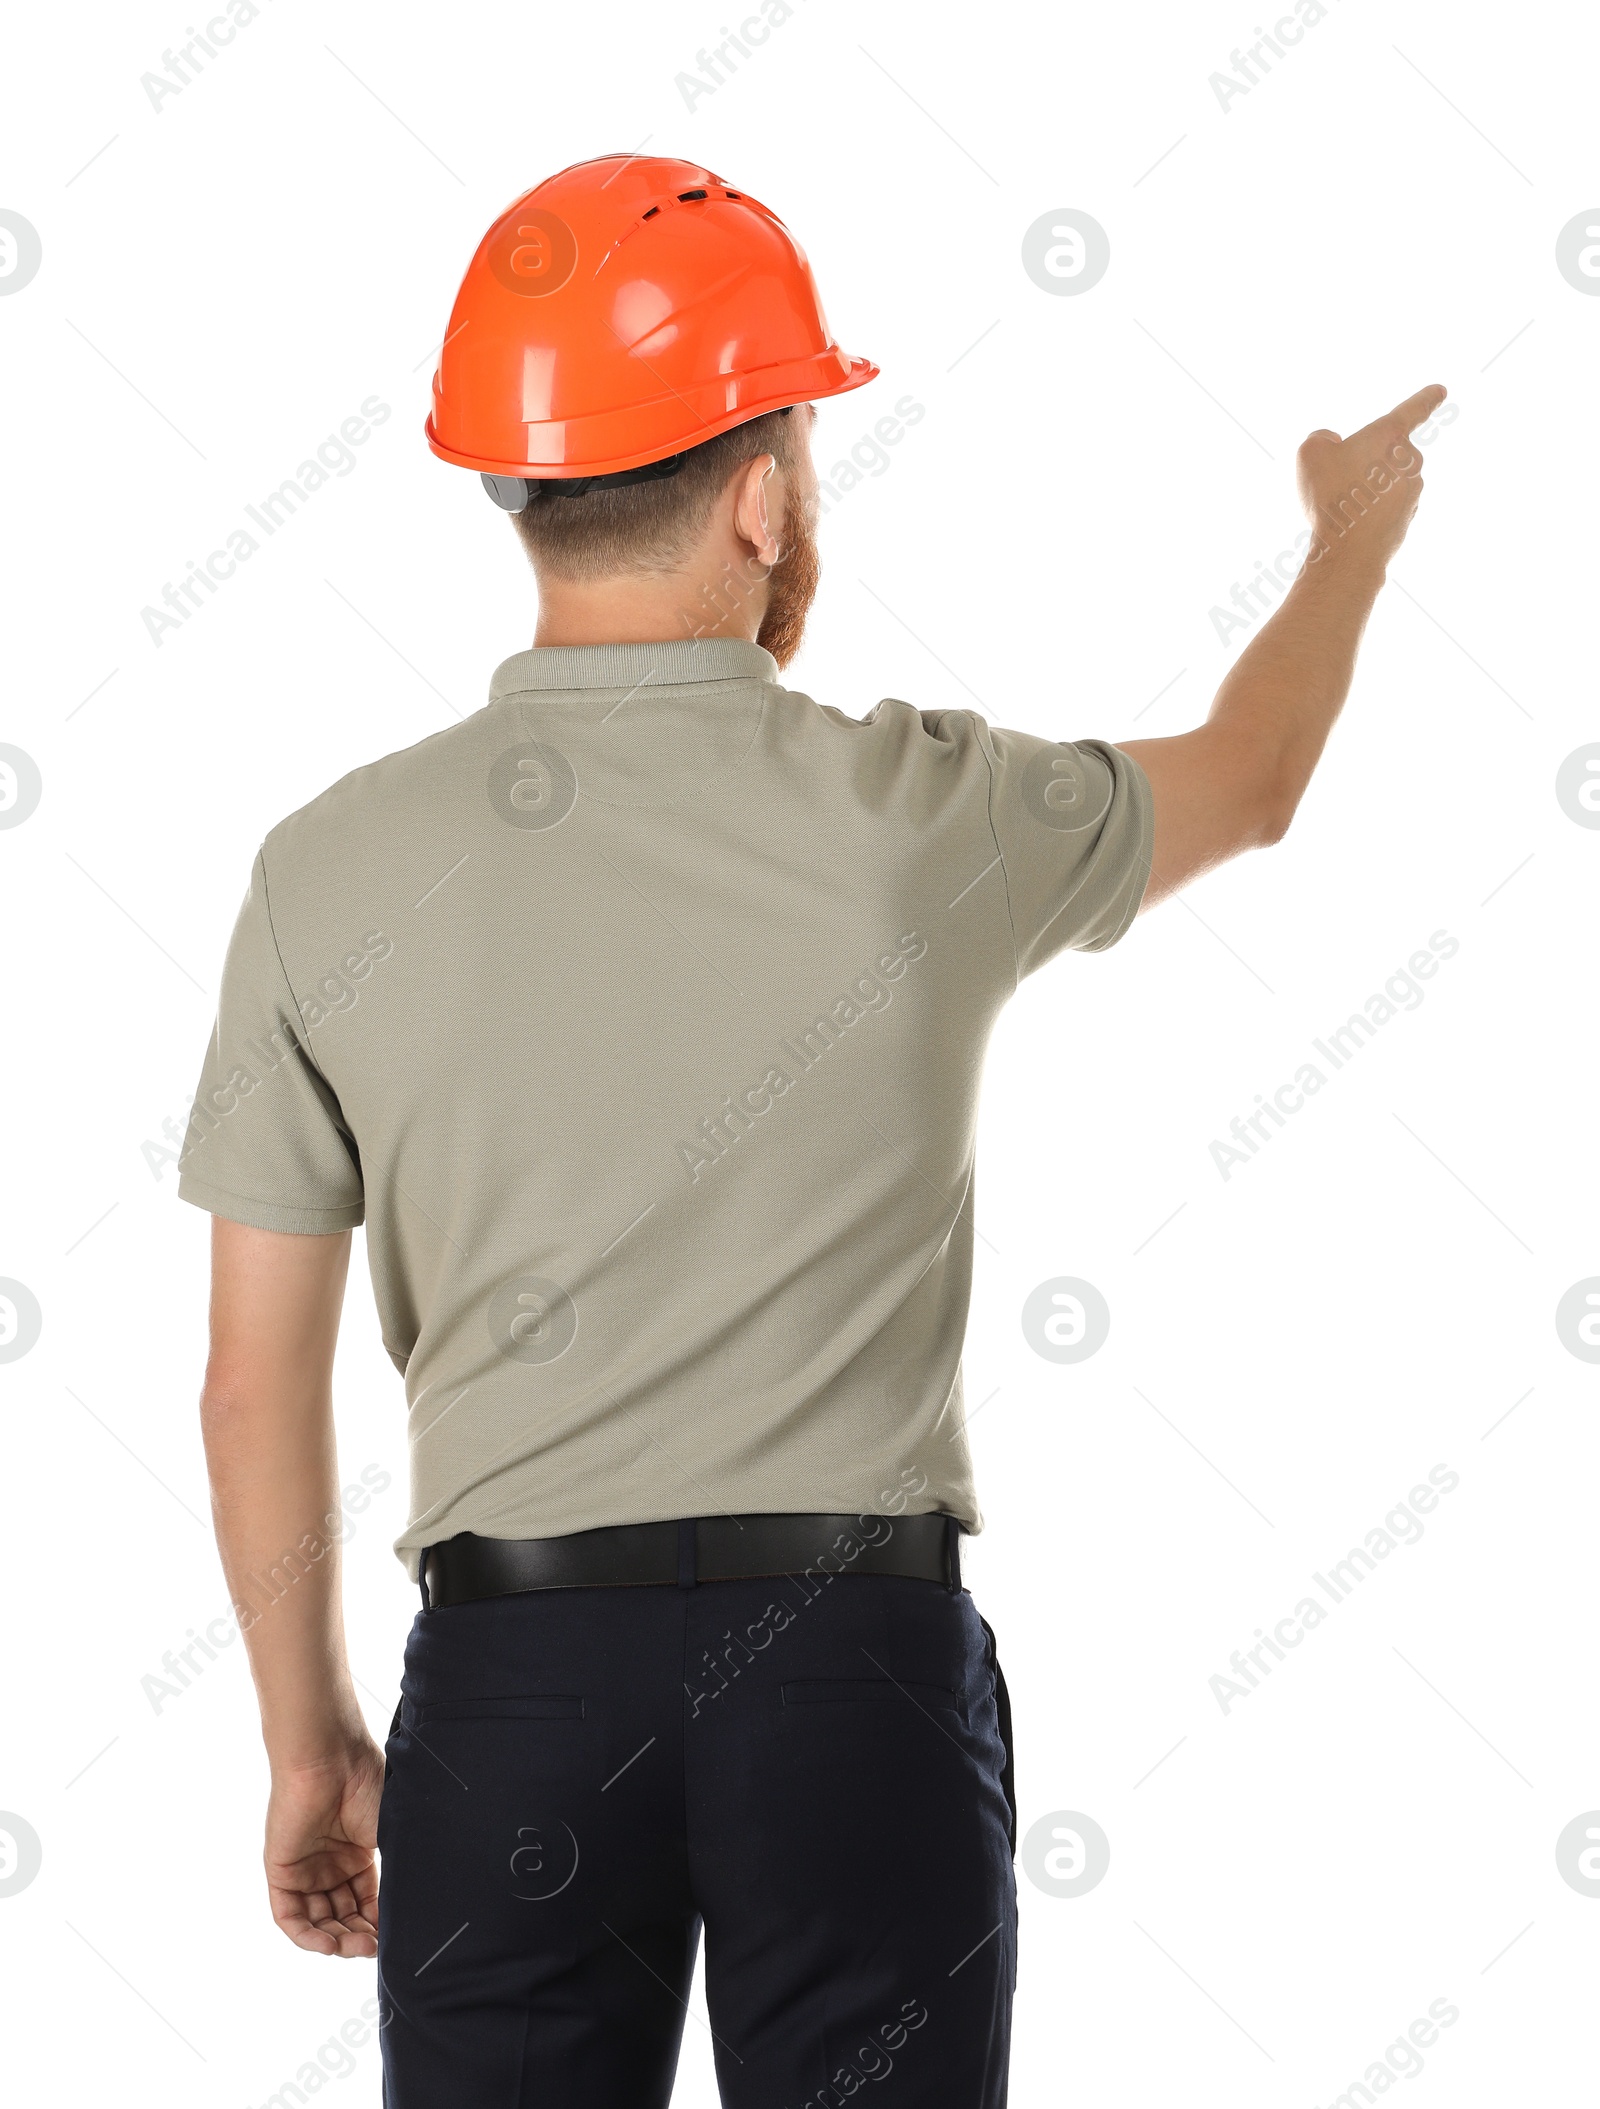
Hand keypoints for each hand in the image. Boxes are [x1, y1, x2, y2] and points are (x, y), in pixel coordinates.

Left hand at [264, 1740, 383, 1956]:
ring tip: (359, 1947)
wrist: (333, 1758)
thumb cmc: (368, 1784)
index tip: (394, 1936)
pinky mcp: (281, 1871)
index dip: (378, 1923)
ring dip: (337, 1940)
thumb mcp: (392, 1833)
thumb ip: (399, 1871)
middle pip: (342, 1916)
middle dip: (359, 1936)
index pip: (366, 1902)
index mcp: (357, 1853)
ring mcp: (305, 1869)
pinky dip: (308, 1936)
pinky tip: (330, 1945)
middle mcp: (330, 1864)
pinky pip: (290, 1916)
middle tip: (376, 1948)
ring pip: (318, 1921)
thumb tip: (419, 1909)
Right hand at [1296, 383, 1446, 573]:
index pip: (1414, 409)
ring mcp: (1413, 490)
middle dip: (1363, 464)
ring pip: (1383, 482)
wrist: (1351, 551)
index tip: (1440, 391)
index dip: (1427, 398)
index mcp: (1390, 435)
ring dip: (1365, 490)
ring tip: (1343, 508)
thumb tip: (1335, 444)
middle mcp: (1409, 459)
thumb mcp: (1309, 454)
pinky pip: (1385, 507)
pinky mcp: (1409, 516)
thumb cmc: (1331, 497)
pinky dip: (1370, 512)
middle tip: (1338, 483)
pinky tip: (1353, 524)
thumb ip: (1320, 438)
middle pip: (1384, 454)